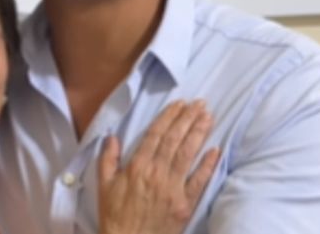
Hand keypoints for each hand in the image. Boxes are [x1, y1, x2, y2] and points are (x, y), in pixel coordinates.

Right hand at [98, 101, 219, 233]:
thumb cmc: (115, 215)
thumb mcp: (104, 185)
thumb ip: (108, 159)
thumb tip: (112, 137)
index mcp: (137, 166)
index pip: (156, 135)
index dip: (168, 117)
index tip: (179, 104)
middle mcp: (157, 173)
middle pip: (175, 140)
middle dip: (188, 119)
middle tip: (200, 103)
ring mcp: (173, 188)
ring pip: (188, 155)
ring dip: (199, 134)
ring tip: (208, 116)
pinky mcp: (185, 204)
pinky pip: (199, 181)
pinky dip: (208, 165)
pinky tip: (215, 150)